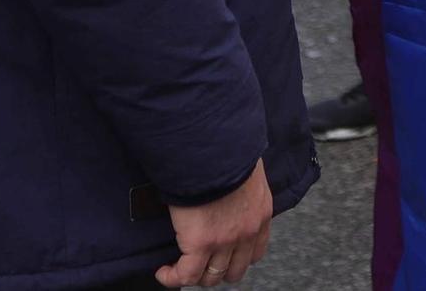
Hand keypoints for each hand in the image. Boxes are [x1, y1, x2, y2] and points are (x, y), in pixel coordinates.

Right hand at [158, 163, 272, 287]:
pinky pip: (186, 274)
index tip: (222, 255)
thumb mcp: (246, 172)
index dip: (236, 258)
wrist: (213, 147)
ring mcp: (225, 240)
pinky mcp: (200, 242)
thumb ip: (241, 188)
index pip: (255, 252)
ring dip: (196, 275)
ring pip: (211, 276)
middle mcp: (247, 232)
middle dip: (216, 269)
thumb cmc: (227, 151)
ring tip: (180, 267)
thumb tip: (227, 187)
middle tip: (199, 262)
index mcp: (261, 214)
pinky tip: (164, 271)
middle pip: (234, 270)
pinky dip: (173, 277)